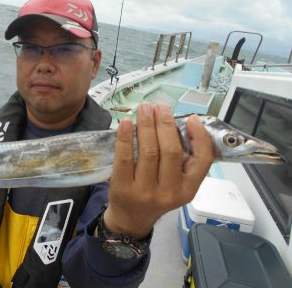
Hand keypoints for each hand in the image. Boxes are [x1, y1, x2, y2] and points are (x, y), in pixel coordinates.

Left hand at [104, 102, 212, 238]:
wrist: (131, 218)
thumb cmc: (155, 195)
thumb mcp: (176, 185)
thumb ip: (181, 162)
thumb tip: (179, 123)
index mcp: (187, 190)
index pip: (202, 161)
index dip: (199, 137)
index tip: (192, 118)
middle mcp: (169, 192)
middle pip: (171, 151)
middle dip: (165, 124)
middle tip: (160, 106)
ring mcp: (145, 192)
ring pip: (149, 152)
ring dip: (146, 125)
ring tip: (144, 108)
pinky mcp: (124, 188)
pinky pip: (125, 158)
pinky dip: (125, 137)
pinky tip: (126, 123)